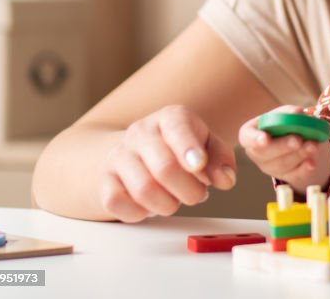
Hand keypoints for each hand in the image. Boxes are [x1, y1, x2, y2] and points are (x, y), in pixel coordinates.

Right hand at [99, 105, 236, 221]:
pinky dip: (139, 212)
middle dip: (189, 190)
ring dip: (168, 205)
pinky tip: (150, 206)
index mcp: (170, 117)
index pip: (178, 127)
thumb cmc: (180, 149)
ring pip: (143, 189)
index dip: (189, 148)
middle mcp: (141, 132)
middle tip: (198, 195)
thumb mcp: (207, 145)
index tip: (199, 165)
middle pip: (164, 167)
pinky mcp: (104, 181)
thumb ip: (221, 160)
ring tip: (176, 200)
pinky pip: (117, 203)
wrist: (135, 152)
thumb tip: (226, 180)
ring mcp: (118, 155)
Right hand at [238, 105, 329, 191]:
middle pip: (265, 153)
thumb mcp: (284, 113)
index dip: (255, 139)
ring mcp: (269, 167)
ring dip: (299, 155)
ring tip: (313, 146)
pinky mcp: (285, 176)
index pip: (247, 137)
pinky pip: (293, 175)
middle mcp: (256, 152)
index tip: (265, 139)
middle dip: (283, 146)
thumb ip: (288, 112)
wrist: (295, 137)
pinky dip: (304, 169)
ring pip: (282, 164)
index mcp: (250, 133)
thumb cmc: (283, 123)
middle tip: (297, 140)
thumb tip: (297, 113)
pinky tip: (312, 163)